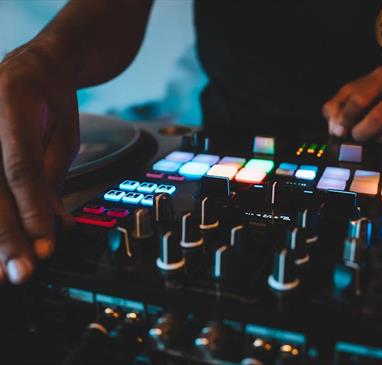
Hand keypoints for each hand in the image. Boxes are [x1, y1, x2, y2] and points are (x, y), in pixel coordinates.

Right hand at [0, 43, 78, 283]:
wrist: (34, 64)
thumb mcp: (63, 134)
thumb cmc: (52, 99)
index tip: (45, 244)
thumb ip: (53, 176)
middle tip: (22, 272)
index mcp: (13, 102)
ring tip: (0, 270)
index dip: (31, 207)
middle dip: (6, 235)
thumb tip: (56, 224)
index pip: (21, 165)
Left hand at [323, 65, 381, 142]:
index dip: (346, 118)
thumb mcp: (353, 89)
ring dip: (378, 138)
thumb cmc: (376, 88)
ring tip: (371, 136)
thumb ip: (336, 106)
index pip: (360, 99)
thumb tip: (334, 129)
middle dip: (362, 132)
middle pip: (380, 116)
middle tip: (355, 136)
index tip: (339, 130)